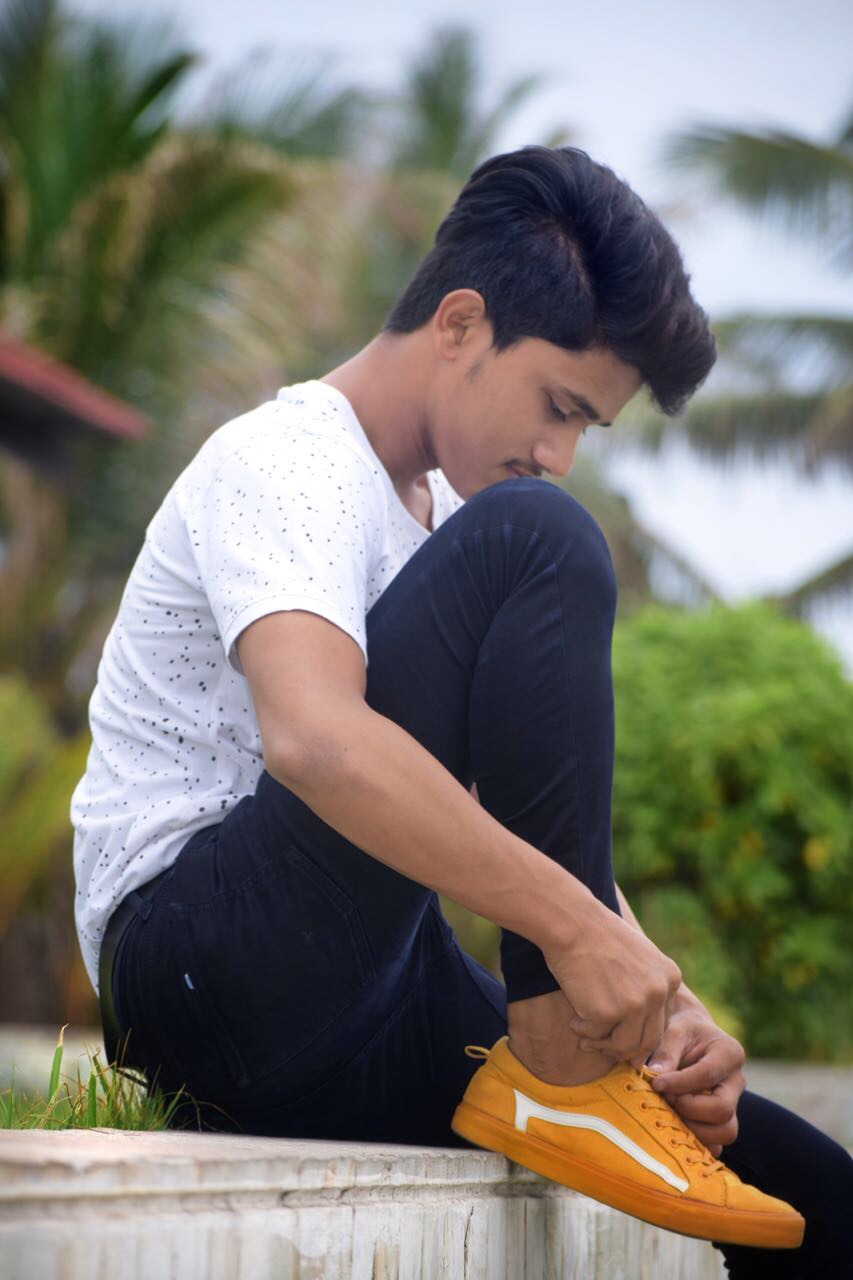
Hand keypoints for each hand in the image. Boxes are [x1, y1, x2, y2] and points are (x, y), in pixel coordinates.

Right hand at [541, 900, 682, 1064]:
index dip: (639, 1031)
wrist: (573, 923)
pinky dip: (584, 1032)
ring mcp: (635, 1005)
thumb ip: (648, 987)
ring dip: (604, 1045)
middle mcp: (658, 993)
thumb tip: (640, 1035)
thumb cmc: (599, 936)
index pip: (662, 1022)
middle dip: (624, 1048)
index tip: (619, 1031)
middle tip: (602, 1043)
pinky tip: (574, 1019)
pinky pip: (596, 1036)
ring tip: (585, 1034)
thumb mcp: (639, 956)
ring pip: (625, 1046)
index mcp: (670, 978)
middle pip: (649, 1040)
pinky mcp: (608, 1013)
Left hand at [645, 1004, 746, 1156]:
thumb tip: (655, 1076)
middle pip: (722, 1110)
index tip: (656, 1083)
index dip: (679, 1083)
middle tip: (665, 1098)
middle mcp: (736, 1081)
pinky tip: (676, 1126)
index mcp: (729, 1053)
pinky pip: (718, 1143)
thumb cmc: (682, 1030)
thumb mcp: (674, 1030)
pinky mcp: (722, 1120)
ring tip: (670, 1112)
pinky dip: (697, 1142)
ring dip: (693, 1128)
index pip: (707, 1075)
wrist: (690, 1036)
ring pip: (725, 1131)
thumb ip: (666, 1051)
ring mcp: (733, 1103)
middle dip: (688, 1108)